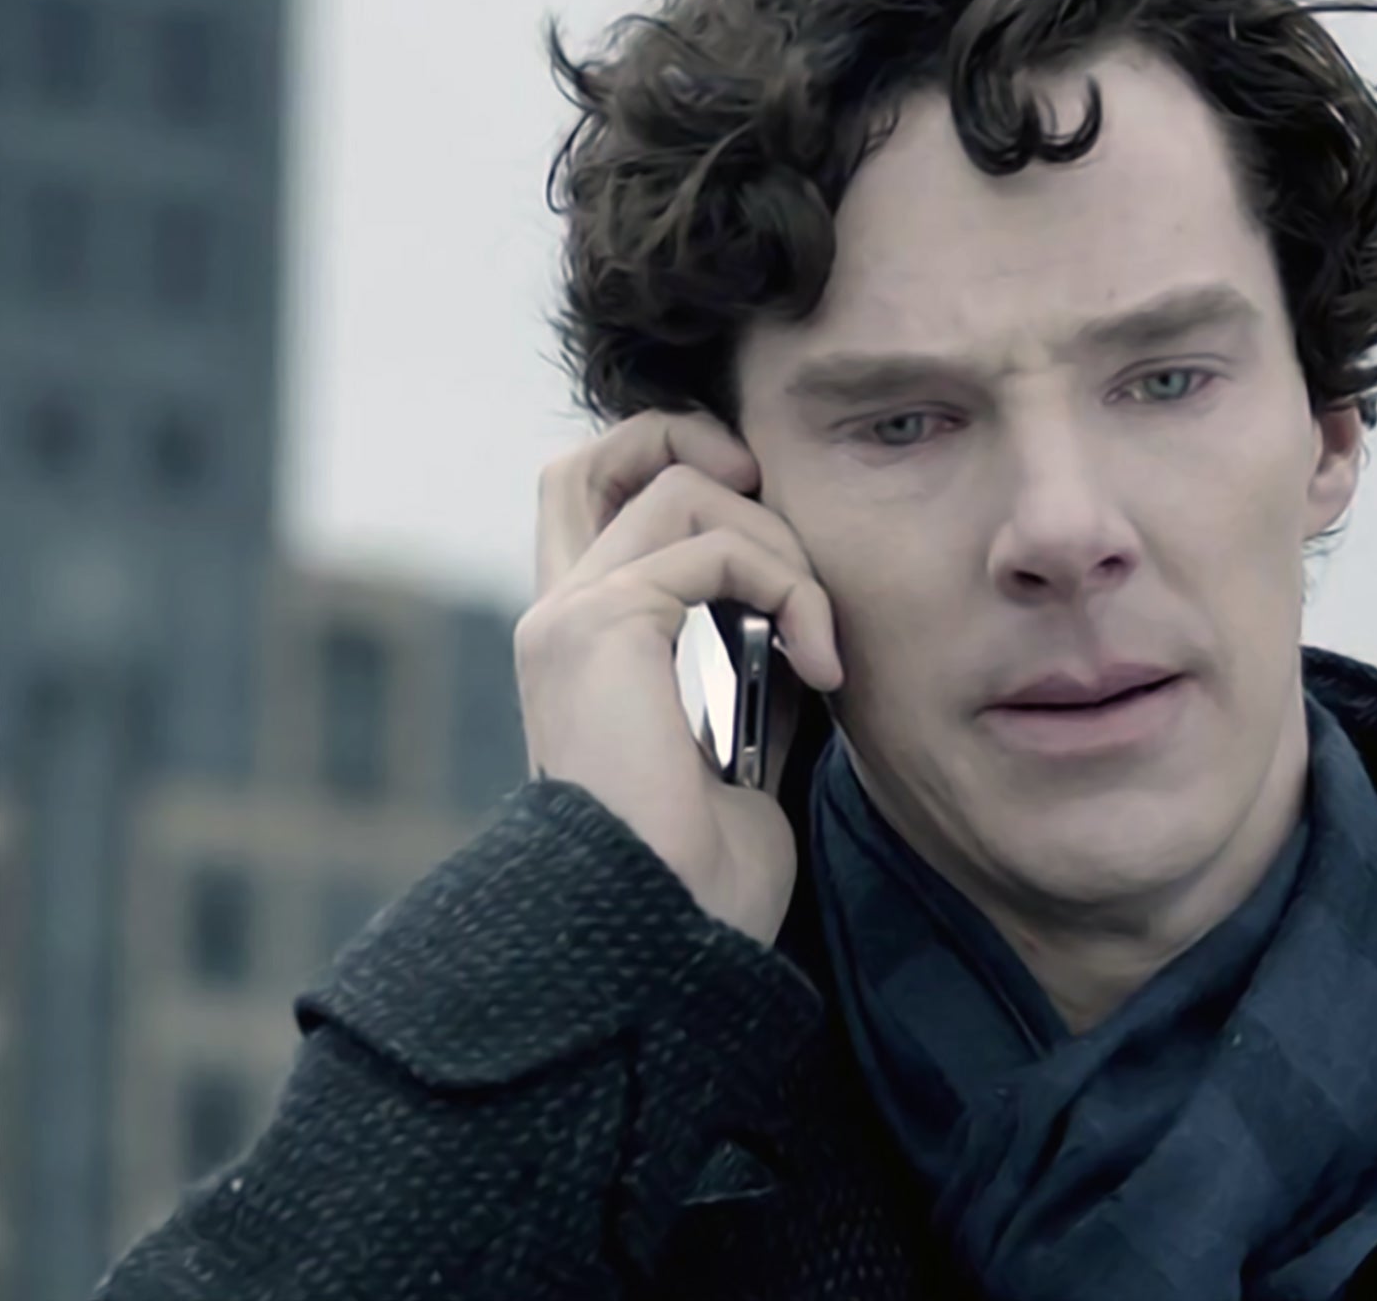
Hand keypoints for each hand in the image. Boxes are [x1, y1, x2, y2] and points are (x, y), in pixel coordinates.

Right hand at [514, 409, 842, 945]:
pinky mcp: (604, 621)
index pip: (593, 503)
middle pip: (596, 456)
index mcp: (584, 648)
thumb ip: (749, 660)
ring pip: (684, 486)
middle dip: (696, 443)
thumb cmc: (708, 870)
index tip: (766, 529)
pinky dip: (793, 587)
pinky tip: (819, 668)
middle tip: (776, 514)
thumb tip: (795, 610)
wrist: (669, 933)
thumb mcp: (742, 739)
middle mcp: (558, 618)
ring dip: (783, 546)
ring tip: (819, 640)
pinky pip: (720, 545)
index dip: (672, 471)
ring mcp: (571, 614)